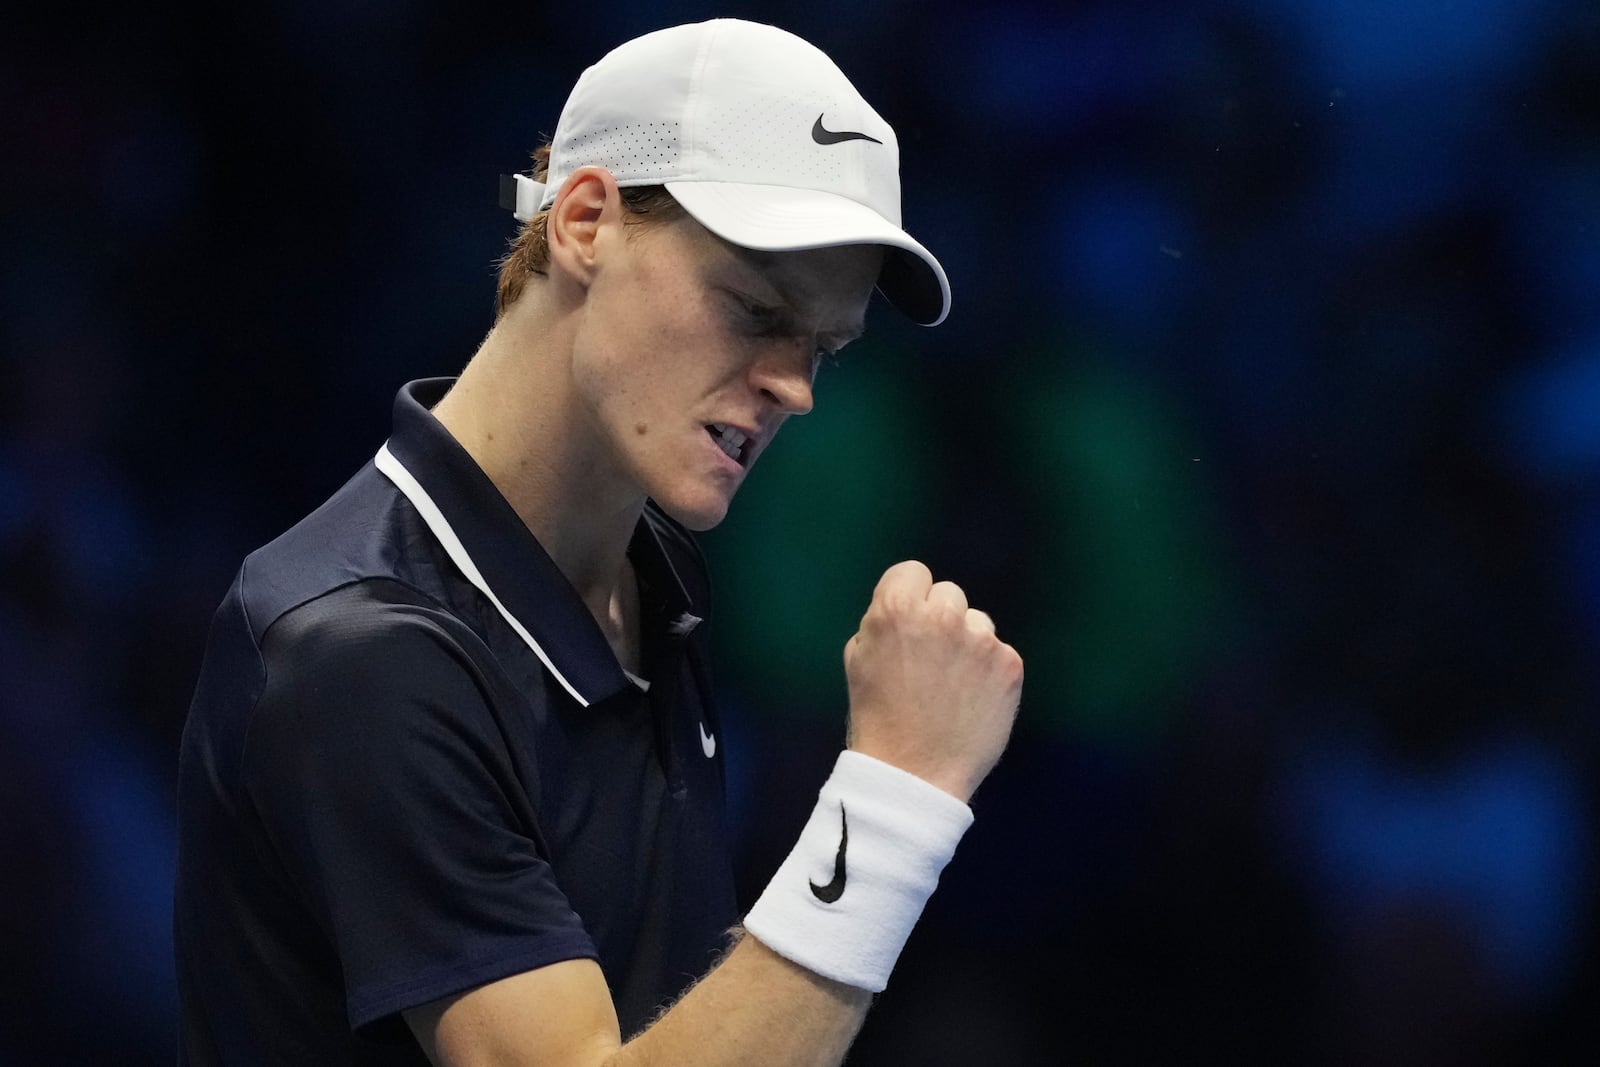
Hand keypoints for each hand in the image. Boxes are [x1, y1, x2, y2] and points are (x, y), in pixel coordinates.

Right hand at [842, 561, 1022, 801]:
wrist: (913, 775)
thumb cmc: (877, 717)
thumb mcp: (858, 658)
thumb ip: (882, 621)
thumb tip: (910, 605)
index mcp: (896, 608)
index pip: (912, 572)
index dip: (908, 598)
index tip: (908, 626)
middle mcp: (942, 615)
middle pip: (947, 594)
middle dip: (939, 619)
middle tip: (929, 661)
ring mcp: (981, 639)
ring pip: (977, 622)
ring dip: (967, 644)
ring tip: (951, 686)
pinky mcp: (1009, 665)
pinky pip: (999, 653)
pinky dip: (988, 672)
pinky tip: (971, 700)